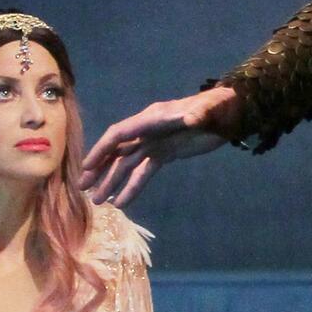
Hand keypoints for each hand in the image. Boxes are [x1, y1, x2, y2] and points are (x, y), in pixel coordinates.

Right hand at [80, 86, 243, 205]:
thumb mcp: (209, 111)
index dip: (102, 150)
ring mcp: (155, 143)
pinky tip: (122, 202)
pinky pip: (143, 172)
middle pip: (117, 150)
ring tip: (99, 201)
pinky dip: (133, 187)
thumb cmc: (219, 108)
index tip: (87, 167)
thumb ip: (199, 114)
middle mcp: (148, 130)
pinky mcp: (164, 154)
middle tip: (82, 187)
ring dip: (112, 182)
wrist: (229, 113)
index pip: (120, 134)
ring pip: (127, 164)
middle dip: (99, 168)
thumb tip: (191, 118)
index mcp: (152, 118)